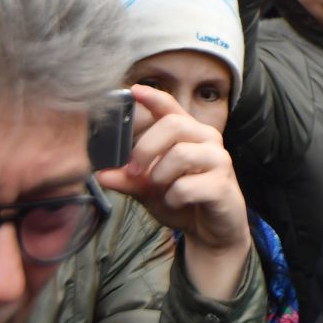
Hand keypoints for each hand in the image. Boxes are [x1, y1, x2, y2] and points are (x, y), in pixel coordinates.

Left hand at [97, 84, 251, 299]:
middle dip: (145, 148)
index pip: (171, 107)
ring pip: (180, 154)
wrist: (211, 232)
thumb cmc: (182, 202)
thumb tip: (100, 174)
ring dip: (160, 177)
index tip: (134, 91)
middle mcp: (206, 139)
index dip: (153, 97)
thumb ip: (128, 179)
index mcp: (188, 134)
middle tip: (134, 170)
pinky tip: (178, 202)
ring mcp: (218, 160)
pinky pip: (186, 186)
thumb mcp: (149, 190)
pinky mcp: (222, 184)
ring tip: (162, 190)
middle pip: (172, 125)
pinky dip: (173, 198)